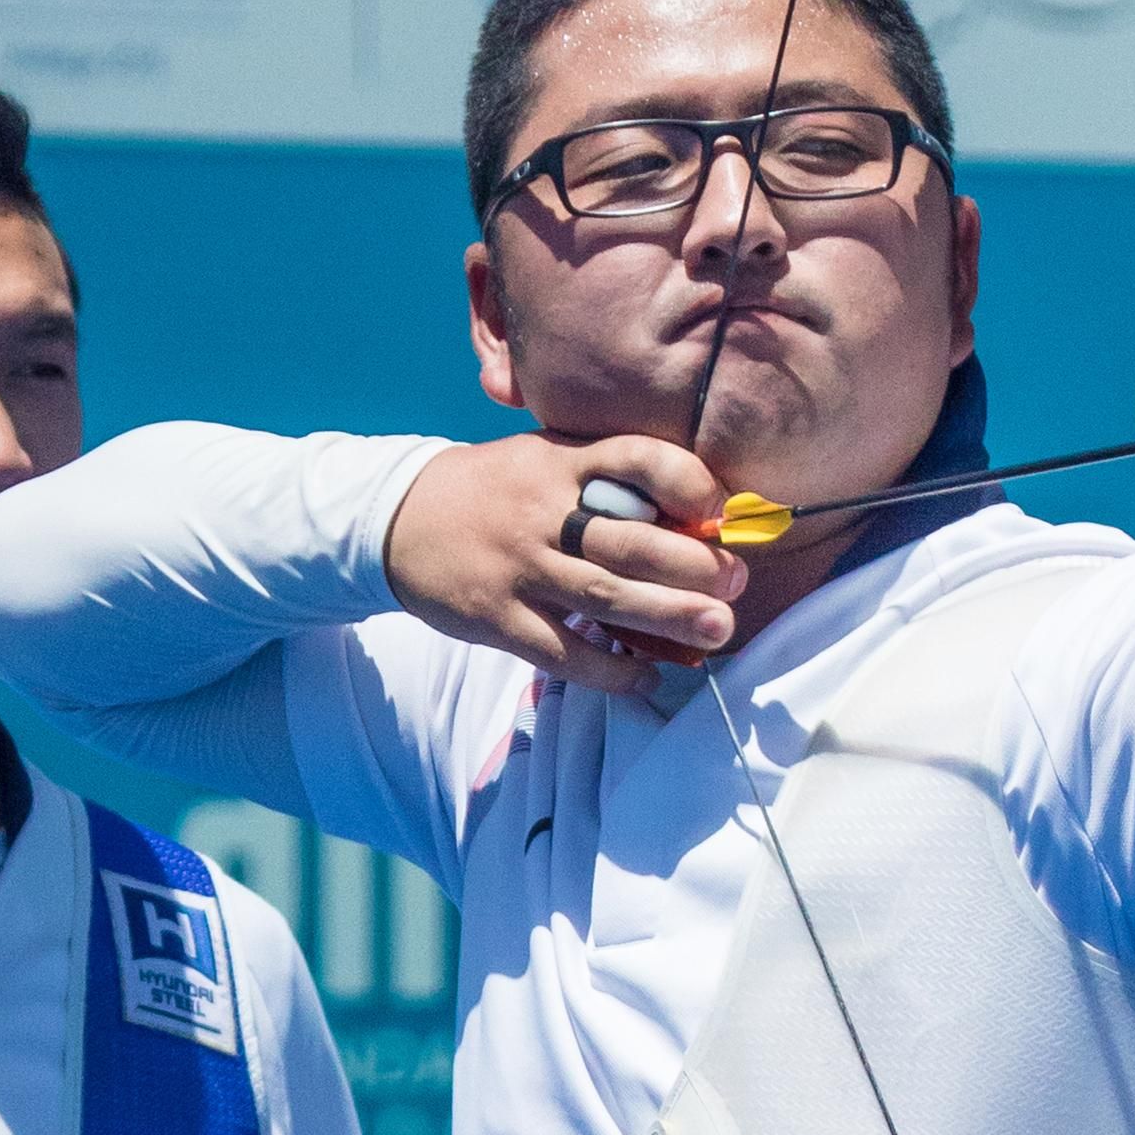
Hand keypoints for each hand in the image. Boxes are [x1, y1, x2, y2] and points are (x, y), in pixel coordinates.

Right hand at [385, 432, 746, 694]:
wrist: (397, 519)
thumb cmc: (500, 490)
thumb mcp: (548, 459)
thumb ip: (609, 478)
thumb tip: (701, 517)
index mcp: (563, 462)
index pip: (634, 458)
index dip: (684, 480)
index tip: (716, 506)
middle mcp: (543, 512)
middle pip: (629, 540)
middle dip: (693, 565)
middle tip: (736, 583)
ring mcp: (519, 567)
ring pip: (605, 596)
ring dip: (668, 617)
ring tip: (718, 630)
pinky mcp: (495, 617)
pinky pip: (562, 651)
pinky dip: (610, 669)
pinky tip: (647, 676)